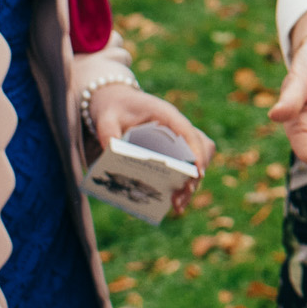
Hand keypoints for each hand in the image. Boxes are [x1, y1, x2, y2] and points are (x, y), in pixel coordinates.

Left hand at [88, 82, 215, 215]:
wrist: (115, 102)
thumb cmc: (113, 108)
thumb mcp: (106, 118)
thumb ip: (107, 132)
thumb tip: (111, 152)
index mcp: (165, 115)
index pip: (187, 132)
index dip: (195, 152)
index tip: (196, 172)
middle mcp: (177, 126)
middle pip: (200, 147)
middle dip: (196, 172)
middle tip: (183, 194)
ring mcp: (178, 137)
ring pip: (199, 157)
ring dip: (193, 180)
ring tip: (178, 204)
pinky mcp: (174, 148)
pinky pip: (189, 164)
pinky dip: (186, 181)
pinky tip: (174, 200)